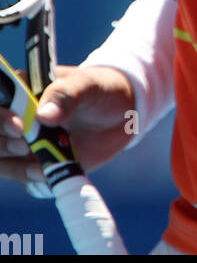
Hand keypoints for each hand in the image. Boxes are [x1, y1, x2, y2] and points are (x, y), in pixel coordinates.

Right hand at [0, 64, 135, 190]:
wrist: (120, 116)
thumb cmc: (100, 90)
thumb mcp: (88, 85)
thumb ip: (67, 95)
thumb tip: (44, 114)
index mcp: (22, 87)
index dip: (0, 115)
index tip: (19, 125)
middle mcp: (15, 114)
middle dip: (2, 141)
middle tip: (25, 143)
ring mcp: (21, 140)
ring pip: (0, 157)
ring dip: (12, 165)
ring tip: (38, 164)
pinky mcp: (32, 161)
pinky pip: (19, 174)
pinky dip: (27, 177)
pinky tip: (45, 173)